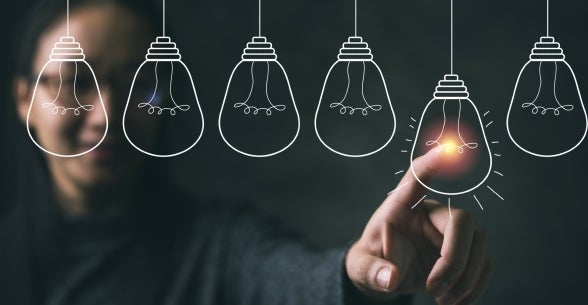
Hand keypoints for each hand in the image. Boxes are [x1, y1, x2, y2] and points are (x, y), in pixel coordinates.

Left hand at [345, 148, 490, 304]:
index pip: (417, 177)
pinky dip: (475, 286)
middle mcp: (431, 213)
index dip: (432, 164)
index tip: (447, 150)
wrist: (385, 276)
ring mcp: (451, 233)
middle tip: (434, 290)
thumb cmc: (371, 260)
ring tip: (443, 300)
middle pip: (461, 220)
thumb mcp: (361, 267)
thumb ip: (372, 272)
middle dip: (454, 260)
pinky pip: (483, 264)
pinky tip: (456, 301)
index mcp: (401, 206)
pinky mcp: (465, 252)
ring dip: (467, 277)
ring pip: (479, 243)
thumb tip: (391, 279)